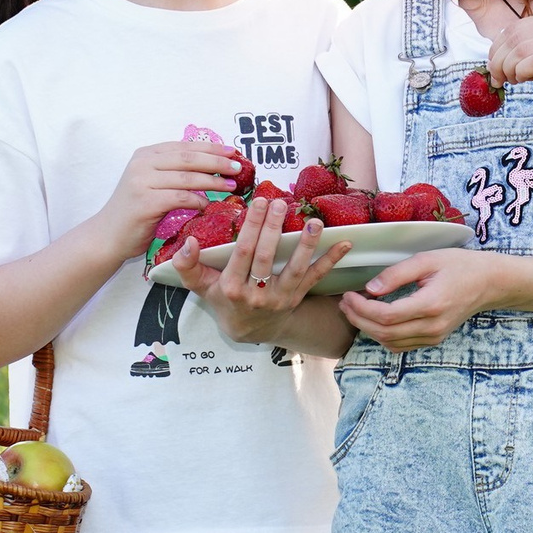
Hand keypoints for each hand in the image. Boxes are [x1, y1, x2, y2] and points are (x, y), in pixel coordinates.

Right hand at [98, 140, 242, 258]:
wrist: (107, 236)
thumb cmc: (135, 212)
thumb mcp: (152, 183)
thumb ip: (173, 172)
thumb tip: (210, 165)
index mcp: (145, 154)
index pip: (184, 146)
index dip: (211, 148)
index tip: (232, 151)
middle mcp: (142, 164)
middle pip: (189, 158)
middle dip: (217, 161)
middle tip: (238, 167)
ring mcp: (142, 182)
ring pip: (187, 177)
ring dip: (213, 181)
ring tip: (231, 185)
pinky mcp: (145, 202)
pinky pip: (180, 198)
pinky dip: (197, 200)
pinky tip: (208, 205)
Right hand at [175, 198, 351, 343]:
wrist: (248, 330)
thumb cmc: (222, 299)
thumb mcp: (200, 285)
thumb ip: (187, 265)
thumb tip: (188, 242)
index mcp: (231, 287)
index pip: (243, 252)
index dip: (252, 228)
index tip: (259, 202)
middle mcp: (256, 294)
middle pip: (267, 258)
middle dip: (274, 229)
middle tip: (281, 203)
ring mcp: (280, 297)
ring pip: (295, 269)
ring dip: (307, 245)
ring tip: (314, 222)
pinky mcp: (297, 297)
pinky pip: (315, 277)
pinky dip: (331, 260)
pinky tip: (345, 244)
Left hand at [338, 249, 514, 351]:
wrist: (489, 283)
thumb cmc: (460, 265)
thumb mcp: (427, 260)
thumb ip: (397, 274)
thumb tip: (370, 288)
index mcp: (431, 304)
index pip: (386, 315)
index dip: (361, 308)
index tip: (349, 294)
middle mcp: (432, 326)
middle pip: (383, 333)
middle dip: (358, 319)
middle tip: (345, 303)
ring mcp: (434, 336)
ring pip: (390, 342)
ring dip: (367, 329)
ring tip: (354, 310)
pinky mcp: (434, 339)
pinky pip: (401, 345)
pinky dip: (382, 336)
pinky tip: (374, 320)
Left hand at [486, 10, 532, 102]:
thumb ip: (532, 58)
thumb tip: (502, 67)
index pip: (512, 29)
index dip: (497, 50)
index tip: (494, 69)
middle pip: (511, 37)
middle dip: (497, 61)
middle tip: (497, 80)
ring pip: (518, 49)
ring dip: (507, 69)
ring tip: (510, 82)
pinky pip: (531, 61)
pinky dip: (520, 73)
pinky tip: (522, 81)